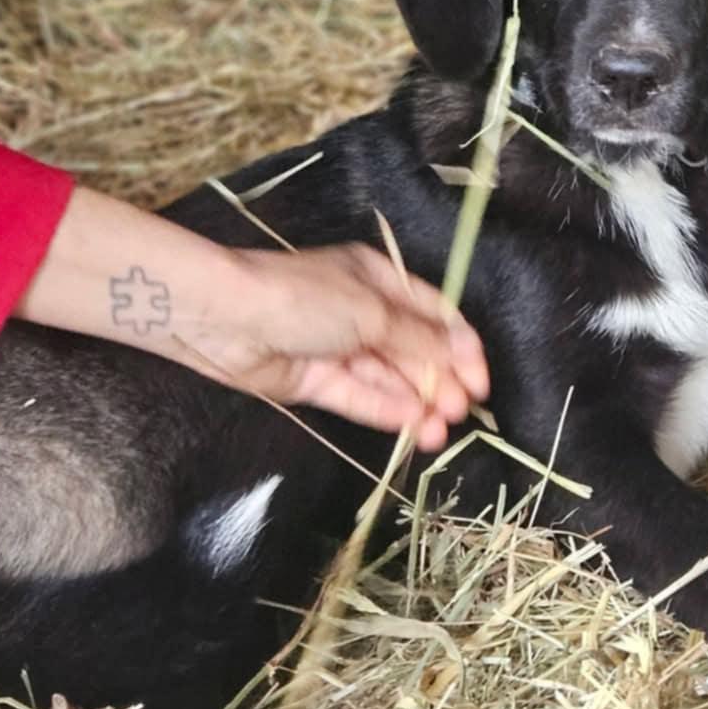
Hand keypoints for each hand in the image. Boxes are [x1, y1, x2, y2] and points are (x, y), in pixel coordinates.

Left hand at [192, 242, 488, 449]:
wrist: (227, 318)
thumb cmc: (304, 297)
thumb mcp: (371, 311)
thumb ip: (418, 339)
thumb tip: (460, 354)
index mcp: (378, 277)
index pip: (433, 313)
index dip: (460, 346)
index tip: (480, 380)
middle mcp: (362, 310)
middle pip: (413, 348)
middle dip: (441, 379)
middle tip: (462, 411)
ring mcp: (338, 347)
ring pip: (388, 378)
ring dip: (418, 402)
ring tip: (441, 431)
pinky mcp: (316, 379)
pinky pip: (360, 396)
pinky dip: (387, 410)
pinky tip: (414, 426)